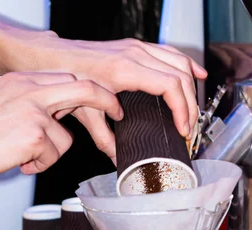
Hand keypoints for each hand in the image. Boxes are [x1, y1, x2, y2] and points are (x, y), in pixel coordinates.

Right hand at [0, 71, 122, 190]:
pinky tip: (19, 161)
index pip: (67, 77)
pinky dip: (38, 164)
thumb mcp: (2, 105)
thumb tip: (55, 117)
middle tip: (118, 112)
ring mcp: (34, 110)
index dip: (90, 89)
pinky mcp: (36, 133)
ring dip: (49, 153)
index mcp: (21, 81)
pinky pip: (53, 156)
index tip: (105, 97)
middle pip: (83, 89)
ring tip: (22, 155)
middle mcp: (30, 89)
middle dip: (106, 100)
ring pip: (65, 136)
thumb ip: (29, 104)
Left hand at [6, 34, 206, 139]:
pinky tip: (197, 75)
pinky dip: (186, 65)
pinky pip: (170, 53)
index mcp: (125, 69)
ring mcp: (137, 47)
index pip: (169, 85)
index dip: (182, 109)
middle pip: (179, 76)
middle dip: (190, 104)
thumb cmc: (68, 78)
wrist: (55, 57)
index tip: (183, 129)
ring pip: (178, 62)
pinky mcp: (137, 47)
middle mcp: (135, 54)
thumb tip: (119, 161)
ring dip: (191, 87)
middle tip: (189, 128)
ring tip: (194, 110)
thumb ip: (105, 139)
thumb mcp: (86, 114)